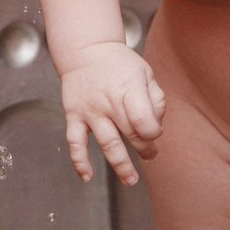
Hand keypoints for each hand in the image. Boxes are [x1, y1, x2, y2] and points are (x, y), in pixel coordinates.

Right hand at [60, 44, 165, 185]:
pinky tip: (87, 176)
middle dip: (144, 149)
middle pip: (130, 135)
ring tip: (131, 180)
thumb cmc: (119, 63)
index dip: (154, 133)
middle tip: (150, 154)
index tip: (154, 133)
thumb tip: (156, 124)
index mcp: (129, 88)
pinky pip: (75, 142)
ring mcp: (90, 110)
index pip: (145, 122)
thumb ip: (155, 98)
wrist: (86, 50)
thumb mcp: (145, 71)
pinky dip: (79, 161)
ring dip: (121, 165)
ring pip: (107, 143)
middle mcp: (109, 101)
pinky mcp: (74, 115)